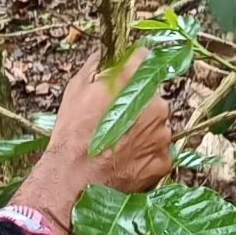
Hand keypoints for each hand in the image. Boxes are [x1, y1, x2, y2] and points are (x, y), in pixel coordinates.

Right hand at [14, 54, 172, 233]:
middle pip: (153, 97)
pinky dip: (146, 155)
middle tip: (116, 122)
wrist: (72, 179)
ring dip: (144, 131)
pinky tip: (126, 160)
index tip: (123, 79)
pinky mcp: (163, 161)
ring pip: (158, 126)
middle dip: (139, 105)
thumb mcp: (77, 87)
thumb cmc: (72, 133)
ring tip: (119, 145)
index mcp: (135, 81)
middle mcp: (156, 104)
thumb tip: (110, 54)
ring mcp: (163, 135)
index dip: (132, 69)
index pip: (143, 60)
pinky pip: (158, 152)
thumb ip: (99, 65)